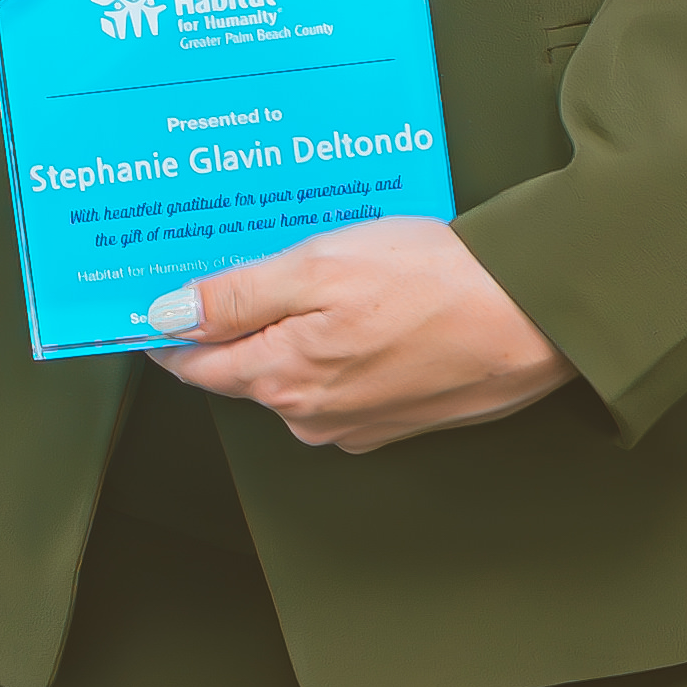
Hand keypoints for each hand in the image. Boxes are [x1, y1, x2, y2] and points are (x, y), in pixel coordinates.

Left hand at [148, 218, 575, 453]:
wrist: (533, 318)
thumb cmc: (431, 283)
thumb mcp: (318, 267)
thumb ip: (239, 296)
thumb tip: (169, 317)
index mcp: (281, 379)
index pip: (196, 364)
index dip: (170, 328)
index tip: (152, 297)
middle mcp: (310, 417)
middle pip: (245, 369)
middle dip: (234, 323)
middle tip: (239, 262)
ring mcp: (356, 424)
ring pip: (296, 374)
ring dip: (292, 332)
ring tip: (313, 274)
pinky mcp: (397, 419)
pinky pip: (344, 381)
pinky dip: (340, 347)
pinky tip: (364, 305)